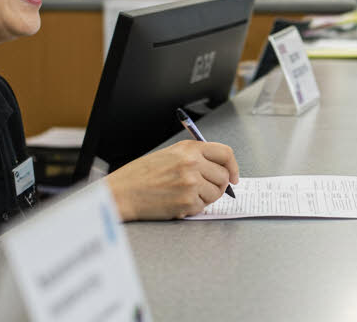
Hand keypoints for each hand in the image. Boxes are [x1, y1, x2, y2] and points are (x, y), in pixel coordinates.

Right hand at [105, 140, 238, 219]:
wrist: (123, 192)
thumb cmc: (142, 175)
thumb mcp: (170, 154)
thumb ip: (195, 157)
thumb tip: (219, 168)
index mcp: (189, 149)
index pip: (225, 153)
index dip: (233, 166)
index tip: (233, 176)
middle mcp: (192, 164)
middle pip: (223, 176)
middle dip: (218, 185)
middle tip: (204, 189)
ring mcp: (190, 184)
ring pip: (215, 194)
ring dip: (205, 197)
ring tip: (186, 194)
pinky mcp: (186, 202)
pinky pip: (202, 207)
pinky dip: (193, 207)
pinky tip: (177, 202)